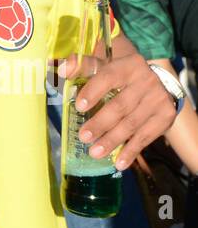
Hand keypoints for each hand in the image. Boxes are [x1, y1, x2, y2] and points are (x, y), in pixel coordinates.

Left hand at [58, 51, 175, 169]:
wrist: (157, 81)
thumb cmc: (121, 74)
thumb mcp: (104, 64)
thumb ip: (81, 66)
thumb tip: (61, 70)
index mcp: (129, 65)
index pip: (109, 77)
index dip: (93, 91)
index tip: (79, 107)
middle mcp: (147, 80)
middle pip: (120, 106)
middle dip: (100, 123)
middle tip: (83, 137)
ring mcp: (158, 99)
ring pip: (132, 124)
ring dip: (112, 141)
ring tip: (95, 153)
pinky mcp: (166, 116)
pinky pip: (146, 137)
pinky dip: (131, 151)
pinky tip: (119, 163)